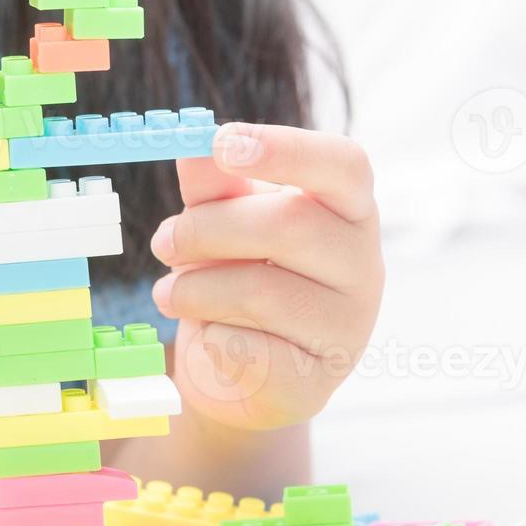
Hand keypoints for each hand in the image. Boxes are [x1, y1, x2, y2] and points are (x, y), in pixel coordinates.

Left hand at [151, 123, 383, 428]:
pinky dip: (211, 338)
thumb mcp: (220, 223)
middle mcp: (363, 264)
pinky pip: (247, 350)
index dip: (285, 148)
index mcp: (347, 209)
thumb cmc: (237, 277)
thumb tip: (195, 148)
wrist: (235, 373)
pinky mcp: (317, 382)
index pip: (343, 165)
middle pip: (289, 224)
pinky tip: (211, 335)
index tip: (223, 142)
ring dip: (194, 290)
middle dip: (206, 230)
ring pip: (261, 291)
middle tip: (162, 244)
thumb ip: (213, 187)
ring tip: (170, 294)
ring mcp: (348, 327)